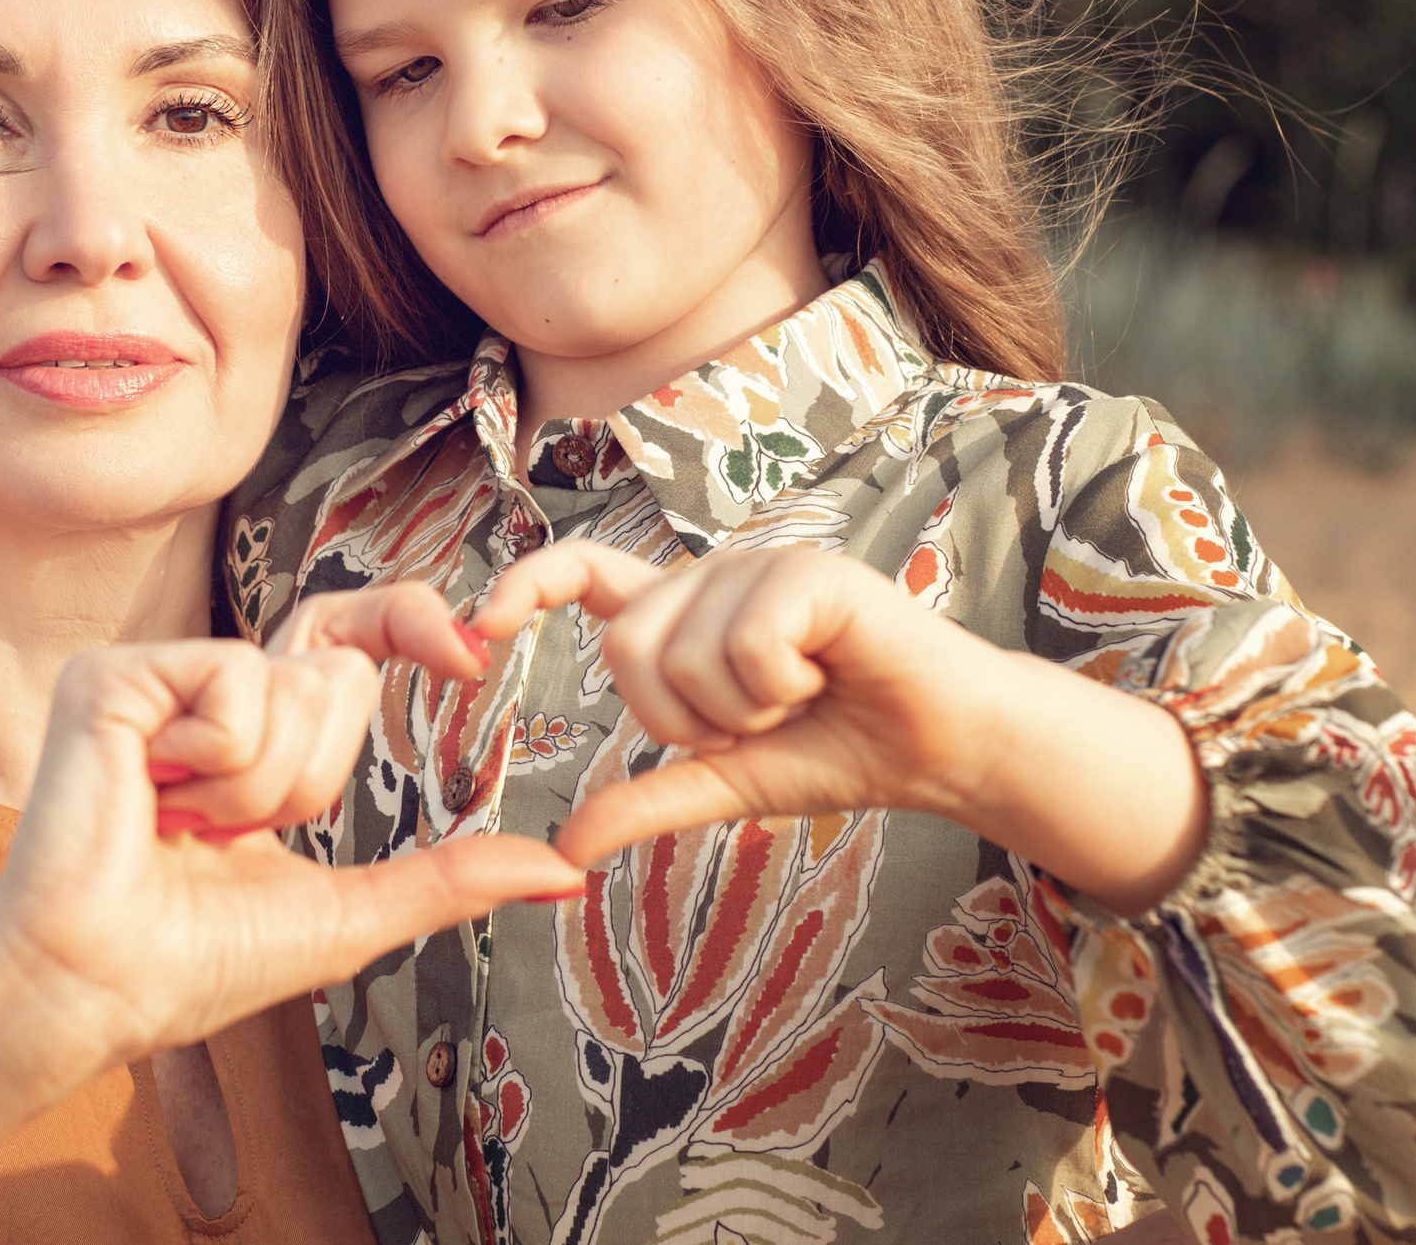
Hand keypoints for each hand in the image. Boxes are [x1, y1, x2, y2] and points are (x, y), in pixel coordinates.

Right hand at [0, 636, 584, 1070]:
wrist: (99, 987)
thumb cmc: (196, 960)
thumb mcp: (352, 912)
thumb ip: (451, 879)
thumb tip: (563, 873)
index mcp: (255, 730)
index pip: (348, 640)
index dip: (410, 623)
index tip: (470, 656)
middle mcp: (206, 689)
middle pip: (339, 671)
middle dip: (313, 775)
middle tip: (232, 834)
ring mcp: (157, 675)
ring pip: (291, 684)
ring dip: (259, 787)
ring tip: (183, 828)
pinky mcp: (114, 675)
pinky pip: (233, 681)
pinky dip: (215, 764)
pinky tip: (153, 801)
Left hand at [469, 540, 1208, 912]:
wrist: (939, 748)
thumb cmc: (838, 749)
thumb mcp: (725, 781)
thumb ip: (647, 801)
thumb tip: (564, 848)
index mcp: (684, 614)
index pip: (583, 572)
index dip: (524, 585)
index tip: (476, 625)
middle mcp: (712, 576)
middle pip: (626, 646)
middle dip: (684, 716)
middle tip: (754, 723)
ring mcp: (760, 566)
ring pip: (686, 654)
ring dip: (744, 710)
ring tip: (800, 698)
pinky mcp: (810, 572)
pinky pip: (746, 644)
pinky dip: (782, 687)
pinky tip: (827, 676)